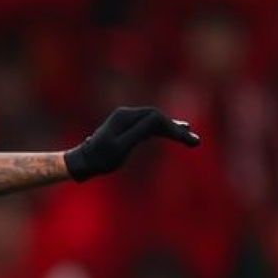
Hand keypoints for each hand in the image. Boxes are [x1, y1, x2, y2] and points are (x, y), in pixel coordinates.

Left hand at [63, 106, 200, 181]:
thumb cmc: (101, 158)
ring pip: (154, 122)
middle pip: (157, 118)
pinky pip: (148, 127)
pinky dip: (162, 130)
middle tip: (194, 142)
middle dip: (176, 129)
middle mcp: (127, 115)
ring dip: (172, 129)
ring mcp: (127, 120)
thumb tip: (158, 118)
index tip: (186, 140)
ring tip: (189, 136)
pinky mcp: (127, 128)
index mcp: (125, 117)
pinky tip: (174, 132)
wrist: (83, 163)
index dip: (173, 128)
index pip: (156, 118)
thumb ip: (140, 132)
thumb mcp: (121, 147)